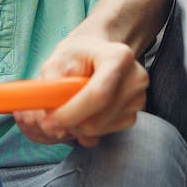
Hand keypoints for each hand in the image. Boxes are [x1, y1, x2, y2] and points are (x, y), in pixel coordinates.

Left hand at [26, 33, 147, 146]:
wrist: (99, 54)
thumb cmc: (78, 55)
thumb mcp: (57, 60)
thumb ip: (50, 87)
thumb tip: (48, 120)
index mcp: (119, 57)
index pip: (98, 94)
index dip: (71, 113)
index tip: (48, 121)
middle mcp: (135, 78)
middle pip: (99, 118)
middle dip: (69, 123)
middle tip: (50, 118)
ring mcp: (138, 98)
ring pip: (99, 129)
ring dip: (76, 126)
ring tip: (69, 107)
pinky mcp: (134, 114)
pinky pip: (105, 132)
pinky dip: (87, 129)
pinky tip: (83, 111)